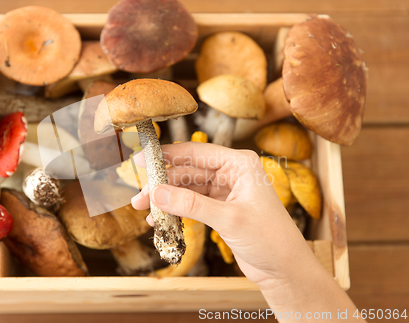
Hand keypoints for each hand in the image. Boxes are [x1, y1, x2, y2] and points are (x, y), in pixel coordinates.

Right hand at [131, 142, 316, 285]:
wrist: (284, 269)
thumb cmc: (269, 238)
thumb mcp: (229, 219)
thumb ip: (191, 204)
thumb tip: (157, 193)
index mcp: (240, 164)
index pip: (196, 153)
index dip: (167, 155)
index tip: (142, 160)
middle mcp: (231, 173)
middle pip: (188, 171)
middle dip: (162, 183)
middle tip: (139, 195)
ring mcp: (225, 191)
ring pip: (187, 188)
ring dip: (166, 199)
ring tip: (143, 209)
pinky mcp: (220, 208)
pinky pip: (192, 204)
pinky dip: (176, 210)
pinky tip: (160, 219)